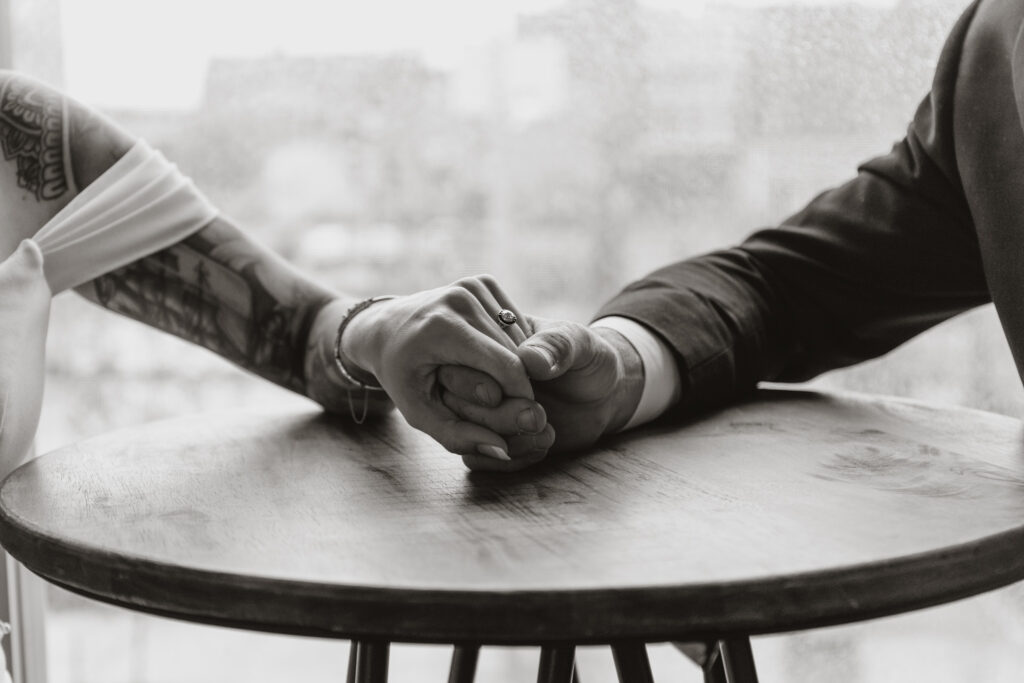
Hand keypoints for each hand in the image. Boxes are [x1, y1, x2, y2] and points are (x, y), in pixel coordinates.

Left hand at [306, 275, 551, 461]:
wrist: (382, 327)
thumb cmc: (400, 375)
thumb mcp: (419, 413)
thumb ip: (458, 436)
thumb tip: (503, 450)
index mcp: (442, 327)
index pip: (506, 366)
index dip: (521, 395)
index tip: (522, 416)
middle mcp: (460, 298)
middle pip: (517, 352)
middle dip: (519, 382)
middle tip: (506, 403)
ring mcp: (472, 284)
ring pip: (520, 336)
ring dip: (518, 363)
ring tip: (493, 380)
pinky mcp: (482, 280)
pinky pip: (514, 320)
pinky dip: (512, 343)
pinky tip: (488, 354)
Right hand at [439, 318, 643, 470]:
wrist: (604, 394)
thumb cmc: (588, 358)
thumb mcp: (579, 343)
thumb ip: (557, 346)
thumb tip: (529, 359)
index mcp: (487, 343)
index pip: (460, 361)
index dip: (483, 380)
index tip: (525, 390)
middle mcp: (476, 376)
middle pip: (455, 402)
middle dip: (497, 416)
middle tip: (538, 416)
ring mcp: (481, 410)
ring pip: (463, 435)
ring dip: (506, 441)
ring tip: (547, 432)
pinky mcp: (490, 439)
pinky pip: (477, 458)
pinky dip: (509, 459)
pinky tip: (542, 446)